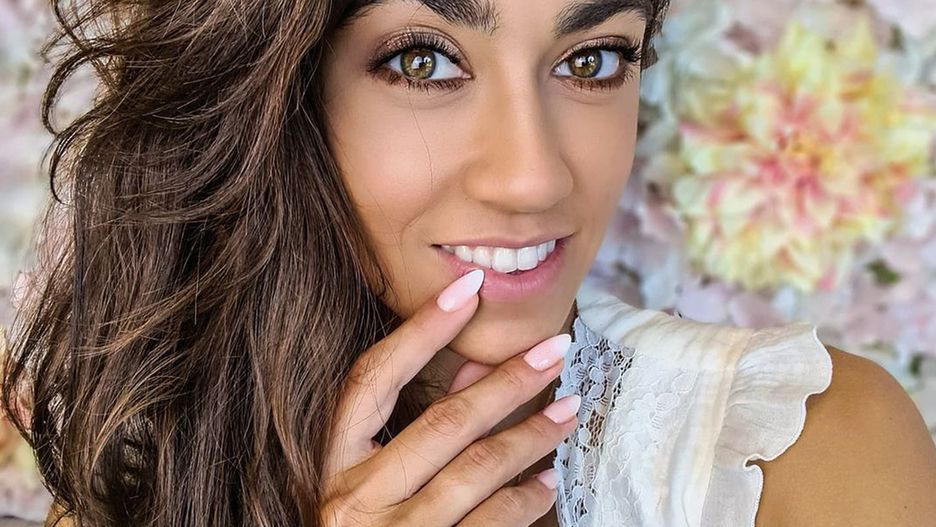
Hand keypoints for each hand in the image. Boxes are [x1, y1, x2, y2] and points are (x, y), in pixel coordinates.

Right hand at [321, 269, 579, 525]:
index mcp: (328, 463)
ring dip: (531, 436)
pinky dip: (524, 500)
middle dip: (507, 381)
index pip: (373, 379)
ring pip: (476, 472)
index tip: (468, 289)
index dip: (421, 330)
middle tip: (556, 347)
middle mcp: (353, 499)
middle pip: (443, 423)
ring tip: (570, 409)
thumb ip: (409, 422)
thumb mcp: (360, 475)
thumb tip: (472, 368)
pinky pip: (488, 526)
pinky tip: (549, 480)